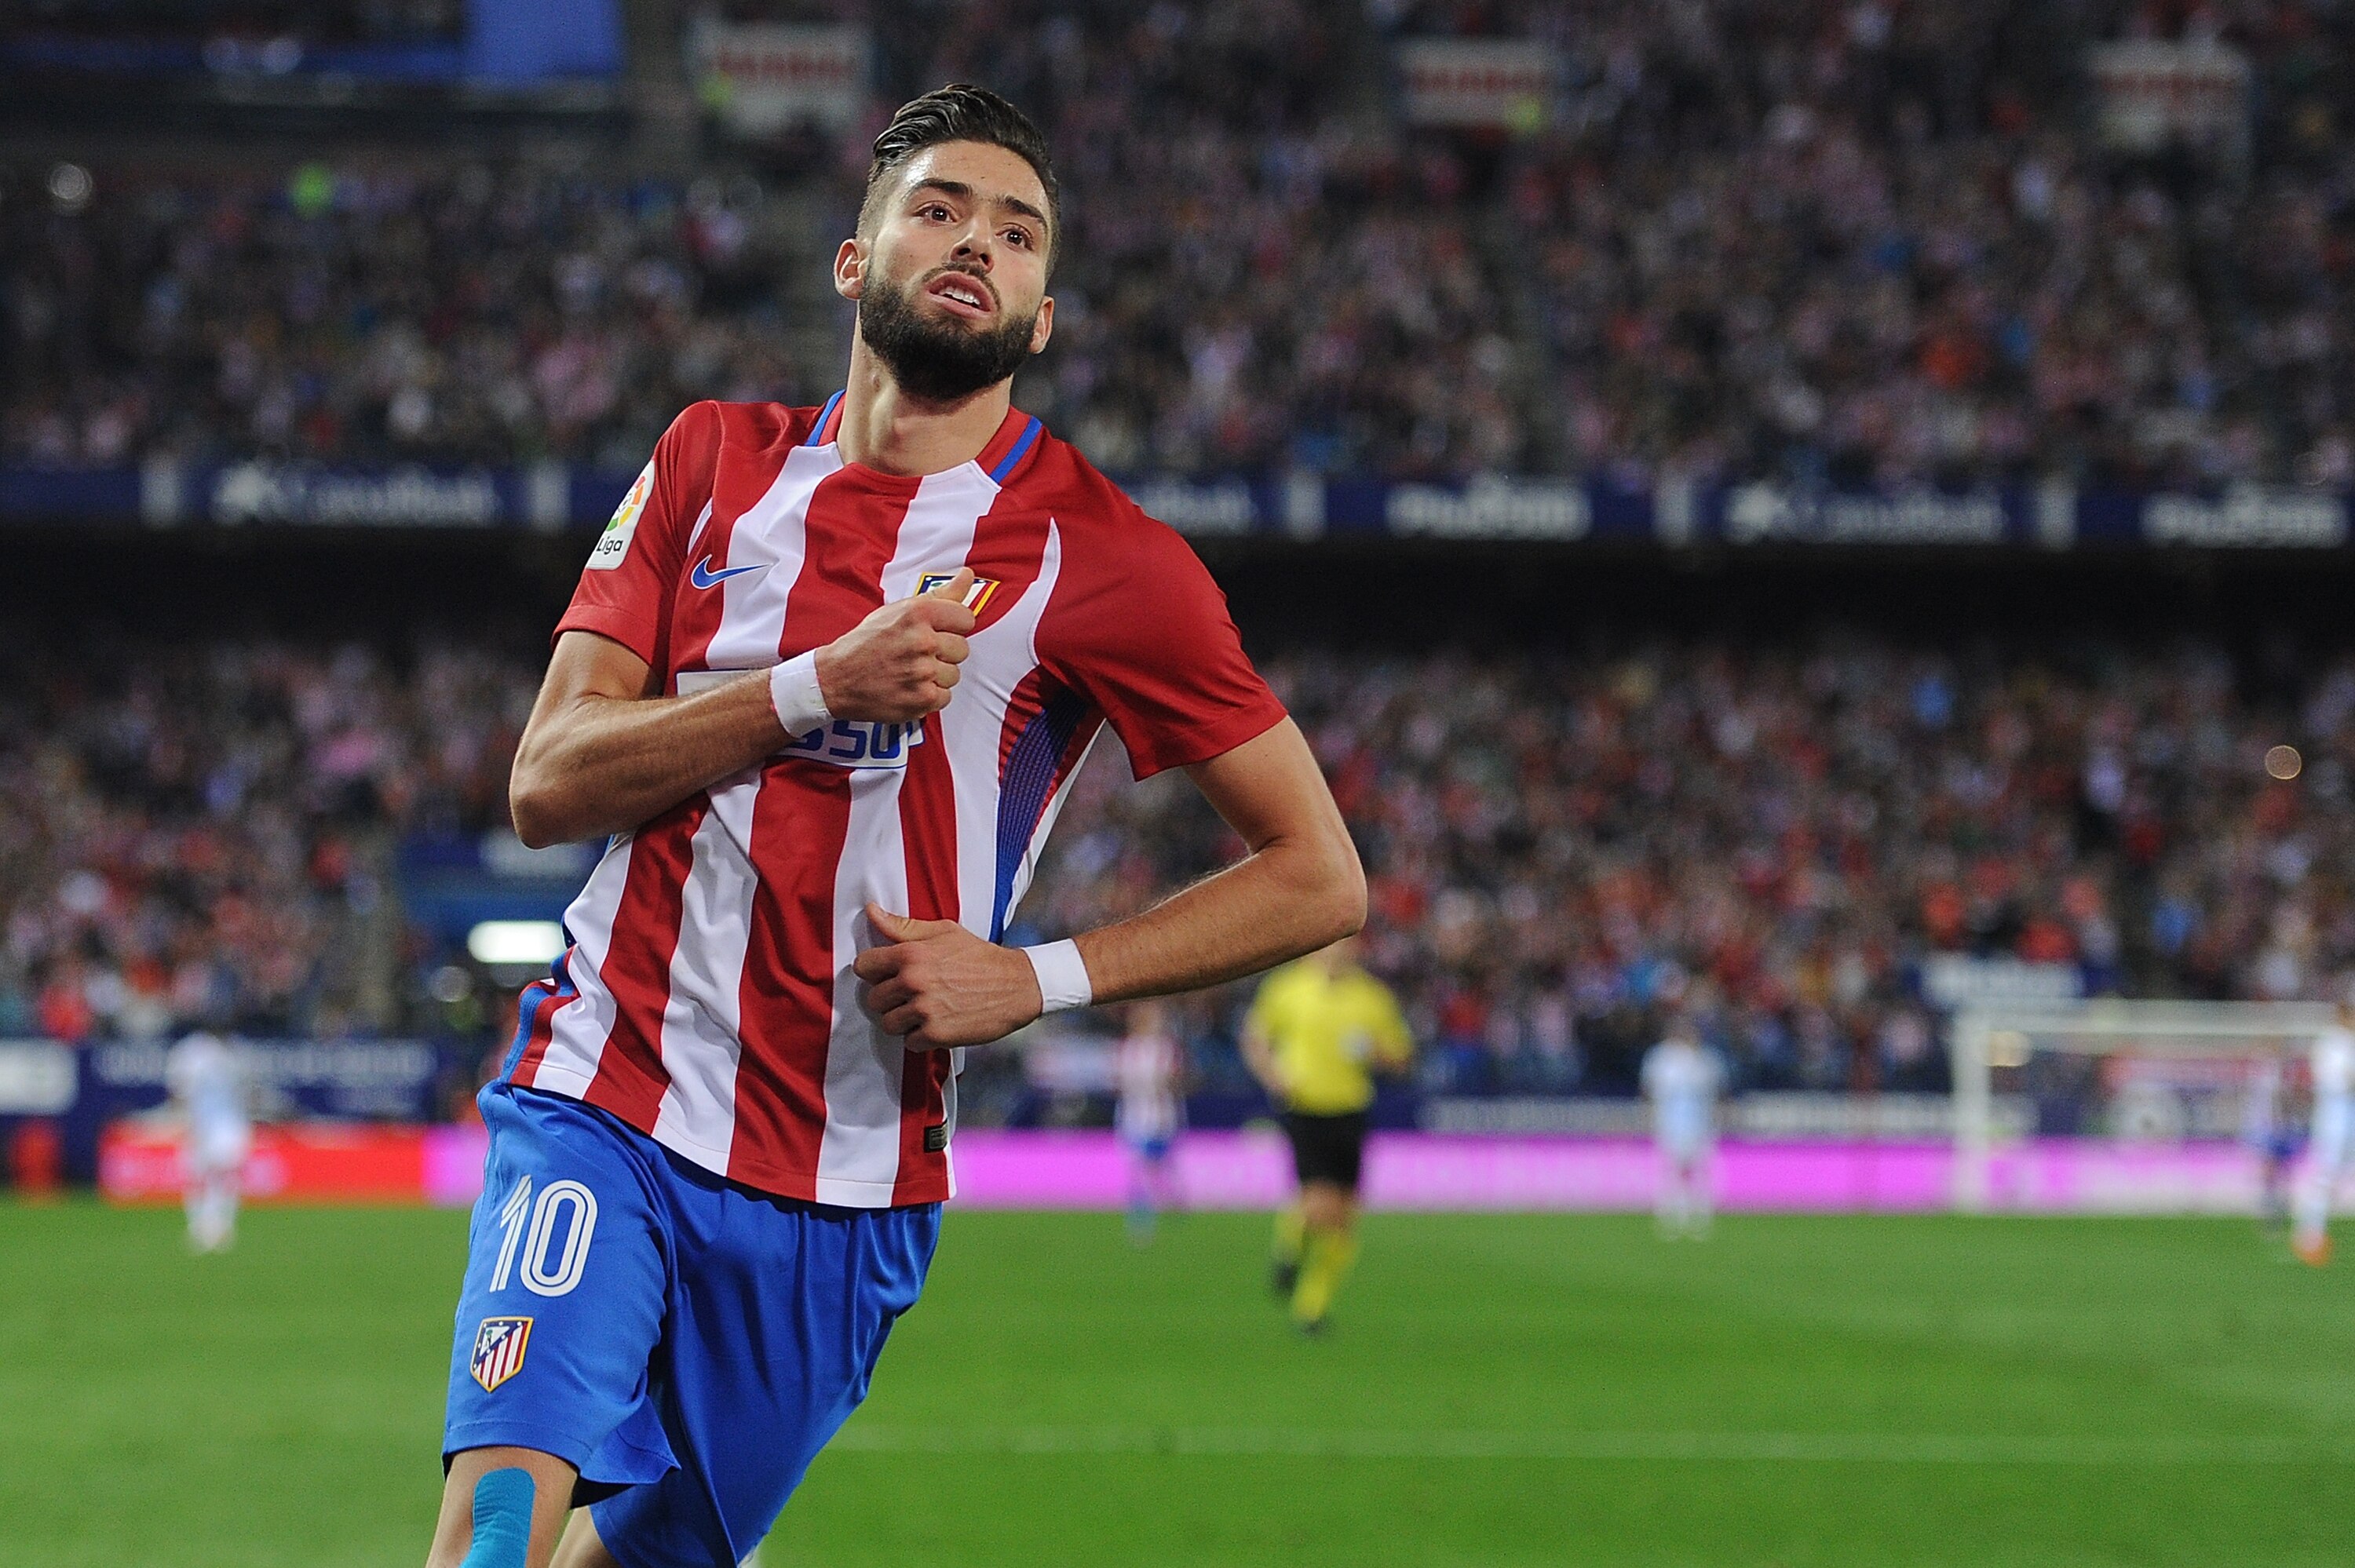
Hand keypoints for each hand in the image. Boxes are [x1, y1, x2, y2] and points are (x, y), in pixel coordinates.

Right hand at [814, 568, 978, 722]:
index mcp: (917, 613)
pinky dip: (929, 696)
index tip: (938, 632)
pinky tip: (909, 687)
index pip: (966, 618)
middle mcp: (922, 641)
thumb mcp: (899, 610)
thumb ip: (940, 595)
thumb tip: (968, 575)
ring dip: (936, 676)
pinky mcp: (921, 699)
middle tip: (917, 654)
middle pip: (962, 649)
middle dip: (943, 653)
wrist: (835, 678)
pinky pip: (945, 697)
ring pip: (954, 674)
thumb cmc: (866, 642)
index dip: (953, 627)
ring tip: (910, 671)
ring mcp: (922, 672)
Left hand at [854, 905, 1043, 1049]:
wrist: (1017, 985)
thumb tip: (870, 911)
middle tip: (911, 995)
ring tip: (923, 1011)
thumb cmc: (979, 955)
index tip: (887, 975)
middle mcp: (913, 981)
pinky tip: (937, 1023)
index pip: (863, 966)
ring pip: (888, 1024)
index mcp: (910, 954)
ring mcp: (924, 1009)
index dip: (874, 972)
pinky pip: (909, 1043)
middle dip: (889, 998)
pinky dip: (921, 1037)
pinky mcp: (936, 1034)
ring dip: (903, 1020)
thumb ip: (903, 926)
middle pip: (873, 999)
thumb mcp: (943, 932)